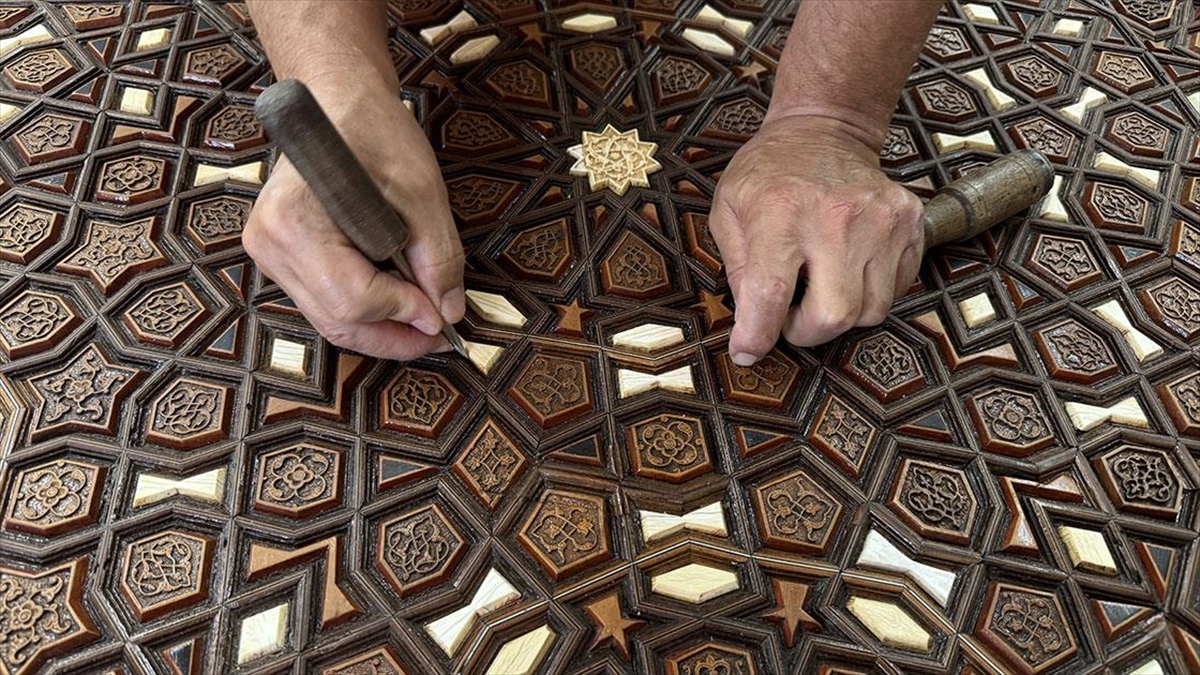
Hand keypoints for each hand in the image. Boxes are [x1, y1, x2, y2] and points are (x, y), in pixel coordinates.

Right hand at [244, 80, 464, 360]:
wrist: (340, 102)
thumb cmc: (376, 132)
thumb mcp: (423, 194)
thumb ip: (437, 259)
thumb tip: (447, 313)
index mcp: (294, 222)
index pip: (352, 299)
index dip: (403, 315)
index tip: (443, 319)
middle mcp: (270, 244)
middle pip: (337, 320)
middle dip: (392, 336)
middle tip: (437, 336)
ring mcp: (269, 253)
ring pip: (329, 319)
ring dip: (380, 329)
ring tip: (422, 321)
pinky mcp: (280, 257)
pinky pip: (323, 302)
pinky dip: (363, 310)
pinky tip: (396, 302)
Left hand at [708, 114, 923, 365]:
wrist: (824, 130)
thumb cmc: (769, 174)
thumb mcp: (729, 211)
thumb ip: (738, 269)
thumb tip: (752, 324)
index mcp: (780, 213)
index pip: (770, 294)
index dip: (757, 335)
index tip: (747, 351)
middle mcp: (836, 217)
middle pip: (833, 316)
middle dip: (807, 332)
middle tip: (790, 317)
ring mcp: (881, 218)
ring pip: (871, 311)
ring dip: (840, 315)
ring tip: (818, 289)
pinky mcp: (910, 221)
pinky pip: (897, 288)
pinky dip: (870, 294)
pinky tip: (847, 271)